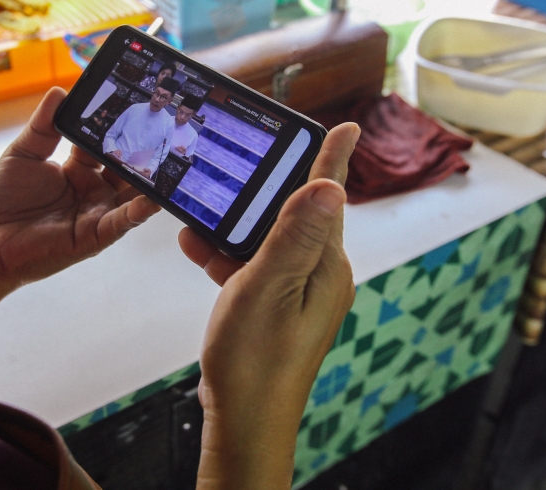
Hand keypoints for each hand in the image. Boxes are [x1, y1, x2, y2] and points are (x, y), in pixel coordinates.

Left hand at [0, 88, 159, 337]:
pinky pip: (122, 222)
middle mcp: (92, 189)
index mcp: (77, 169)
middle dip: (144, 151)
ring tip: (172, 162)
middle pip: (126, 167)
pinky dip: (139, 211)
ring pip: (132, 194)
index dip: (119, 127)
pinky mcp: (94, 236)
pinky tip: (154, 199)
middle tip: (166, 130)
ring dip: (151, 181)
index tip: (136, 106)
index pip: (105, 143)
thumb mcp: (23, 153)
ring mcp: (96, 213)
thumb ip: (44, 125)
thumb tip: (59, 91)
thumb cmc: (0, 200)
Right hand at [178, 123, 358, 489]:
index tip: (346, 124)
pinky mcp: (276, 307)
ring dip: (234, 228)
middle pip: (294, 214)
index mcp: (326, 265)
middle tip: (239, 165)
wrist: (245, 421)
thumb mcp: (270, 287)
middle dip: (262, 192)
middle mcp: (319, 274)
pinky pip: (253, 266)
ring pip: (267, 240)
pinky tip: (199, 250)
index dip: (332, 157)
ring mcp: (297, 291)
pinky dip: (226, 256)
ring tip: (199, 220)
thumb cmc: (256, 361)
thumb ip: (295, 235)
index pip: (328, 198)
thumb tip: (330, 185)